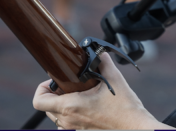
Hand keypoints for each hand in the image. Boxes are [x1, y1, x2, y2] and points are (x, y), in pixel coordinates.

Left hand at [32, 54, 162, 130]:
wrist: (136, 128)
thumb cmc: (125, 109)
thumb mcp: (114, 79)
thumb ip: (103, 62)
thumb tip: (99, 53)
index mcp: (71, 107)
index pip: (39, 101)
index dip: (41, 88)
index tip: (55, 81)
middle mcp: (69, 121)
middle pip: (46, 108)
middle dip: (54, 94)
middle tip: (68, 85)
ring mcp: (74, 130)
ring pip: (56, 118)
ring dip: (62, 106)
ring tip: (77, 96)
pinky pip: (67, 125)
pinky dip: (71, 115)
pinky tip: (85, 107)